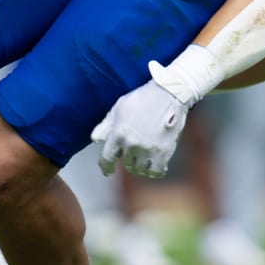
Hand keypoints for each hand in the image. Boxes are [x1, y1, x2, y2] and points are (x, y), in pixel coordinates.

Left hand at [91, 48, 219, 177]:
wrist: (169, 93)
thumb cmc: (142, 98)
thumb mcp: (119, 108)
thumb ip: (105, 125)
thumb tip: (95, 139)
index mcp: (118, 133)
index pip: (107, 158)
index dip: (106, 167)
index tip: (108, 171)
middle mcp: (132, 143)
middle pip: (126, 164)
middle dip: (127, 159)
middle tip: (133, 153)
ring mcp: (148, 149)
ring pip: (140, 169)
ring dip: (140, 166)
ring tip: (143, 160)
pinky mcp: (164, 151)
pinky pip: (156, 171)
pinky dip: (154, 171)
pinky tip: (154, 165)